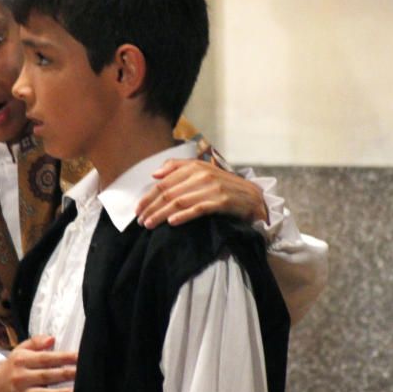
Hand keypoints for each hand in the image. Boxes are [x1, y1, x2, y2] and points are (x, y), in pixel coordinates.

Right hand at [0, 335, 76, 391]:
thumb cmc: (13, 366)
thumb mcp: (20, 350)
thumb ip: (36, 342)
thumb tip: (52, 339)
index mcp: (21, 360)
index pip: (45, 358)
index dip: (62, 358)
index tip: (78, 356)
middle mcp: (20, 377)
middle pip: (46, 376)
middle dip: (65, 374)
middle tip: (82, 372)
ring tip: (75, 391)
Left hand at [136, 158, 267, 227]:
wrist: (254, 198)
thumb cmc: (225, 187)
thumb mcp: (203, 173)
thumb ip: (178, 169)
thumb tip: (155, 175)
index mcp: (195, 167)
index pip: (164, 182)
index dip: (148, 196)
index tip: (138, 209)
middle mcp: (203, 175)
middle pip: (169, 192)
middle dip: (152, 207)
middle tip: (140, 220)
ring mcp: (213, 188)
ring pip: (180, 201)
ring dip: (162, 214)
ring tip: (150, 224)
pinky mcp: (222, 201)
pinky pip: (198, 209)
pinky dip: (184, 216)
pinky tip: (172, 223)